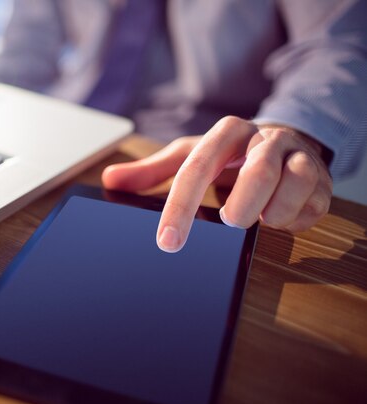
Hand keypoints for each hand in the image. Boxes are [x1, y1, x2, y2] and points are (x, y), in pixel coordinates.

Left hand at [102, 116, 332, 251]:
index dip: (180, 206)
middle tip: (228, 223)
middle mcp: (265, 140)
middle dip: (240, 206)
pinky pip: (312, 204)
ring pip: (294, 185)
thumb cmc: (230, 156)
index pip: (198, 167)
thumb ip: (153, 171)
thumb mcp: (190, 157)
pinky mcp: (321, 178)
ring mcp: (297, 157)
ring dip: (272, 212)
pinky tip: (279, 217)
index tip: (167, 241)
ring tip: (258, 218)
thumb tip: (111, 178)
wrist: (283, 142)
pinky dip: (293, 219)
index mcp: (227, 133)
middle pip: (257, 174)